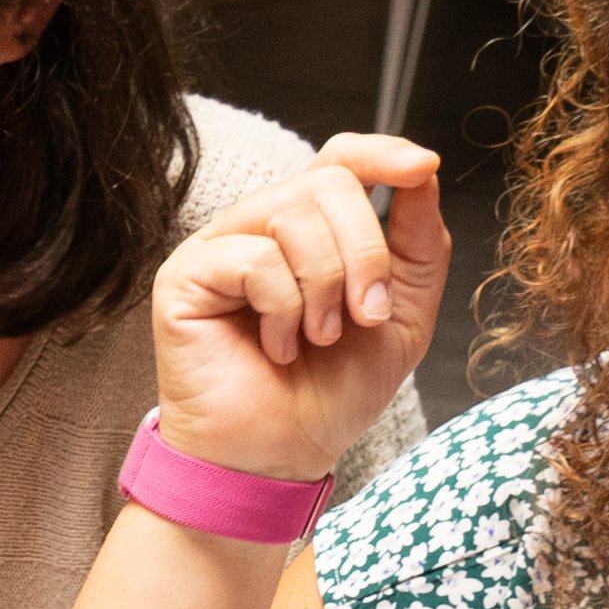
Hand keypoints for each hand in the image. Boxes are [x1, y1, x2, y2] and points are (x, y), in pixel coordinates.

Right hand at [149, 131, 444, 489]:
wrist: (281, 456)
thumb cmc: (329, 393)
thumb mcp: (401, 315)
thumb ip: (419, 245)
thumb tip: (423, 172)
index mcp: (313, 228)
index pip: (342, 157)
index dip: (382, 152)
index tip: (420, 168)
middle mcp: (263, 226)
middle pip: (328, 181)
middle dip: (365, 250)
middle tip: (365, 314)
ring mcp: (220, 246)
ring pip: (293, 212)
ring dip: (324, 284)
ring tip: (319, 337)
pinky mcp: (184, 276)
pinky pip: (253, 257)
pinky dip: (282, 307)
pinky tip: (277, 346)